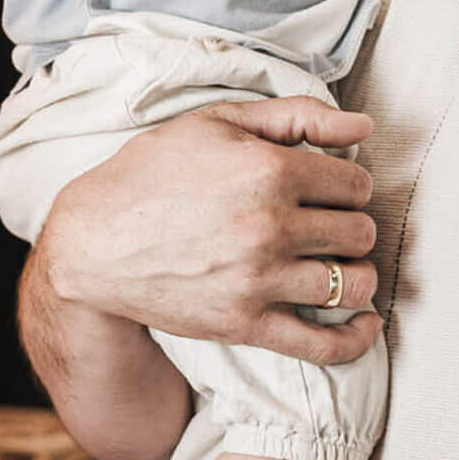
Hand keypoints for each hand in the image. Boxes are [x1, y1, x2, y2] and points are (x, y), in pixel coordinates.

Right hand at [39, 96, 380, 366]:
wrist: (92, 244)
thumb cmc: (152, 173)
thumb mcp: (215, 123)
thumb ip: (295, 115)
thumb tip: (365, 125)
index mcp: (268, 171)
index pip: (356, 184)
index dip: (347, 183)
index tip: (326, 189)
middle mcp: (270, 227)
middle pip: (360, 233)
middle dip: (351, 225)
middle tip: (325, 223)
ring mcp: (259, 280)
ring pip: (355, 284)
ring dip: (356, 274)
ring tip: (335, 264)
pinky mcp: (245, 324)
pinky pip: (326, 344)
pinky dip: (357, 337)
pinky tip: (364, 322)